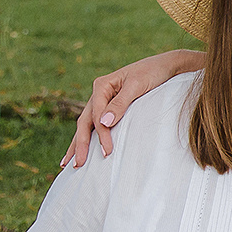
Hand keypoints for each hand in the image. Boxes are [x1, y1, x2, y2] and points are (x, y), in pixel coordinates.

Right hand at [60, 49, 205, 166]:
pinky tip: (81, 150)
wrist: (165, 66)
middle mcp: (98, 93)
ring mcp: (102, 101)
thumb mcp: (137, 86)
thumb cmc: (152, 73)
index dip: (101, 135)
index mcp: (101, 86)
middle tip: (76, 166)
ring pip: (86, 125)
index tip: (107, 152)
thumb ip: (120, 104)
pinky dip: (88, 138)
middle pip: (84, 122)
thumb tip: (103, 123)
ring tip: (67, 164)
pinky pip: (95, 124)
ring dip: (77, 144)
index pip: (96, 116)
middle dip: (79, 144)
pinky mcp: (110, 107)